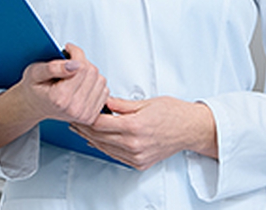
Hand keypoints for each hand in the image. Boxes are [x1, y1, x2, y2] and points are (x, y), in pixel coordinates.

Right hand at [0, 43, 108, 147]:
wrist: (34, 106)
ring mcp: (84, 115)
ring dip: (90, 73)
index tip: (68, 49)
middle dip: (83, 62)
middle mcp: (74, 109)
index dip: (76, 52)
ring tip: (74, 75)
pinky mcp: (91, 117)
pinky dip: (95, 84)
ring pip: (100, 80)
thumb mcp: (35, 72)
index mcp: (60, 98)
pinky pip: (104, 92)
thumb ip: (53, 67)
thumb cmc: (34, 89)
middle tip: (69, 63)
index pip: (81, 66)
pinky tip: (81, 85)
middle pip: (92, 72)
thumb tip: (75, 64)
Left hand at [69, 96, 216, 169]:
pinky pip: (115, 156)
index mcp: (134, 126)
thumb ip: (121, 104)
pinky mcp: (139, 163)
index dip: (86, 117)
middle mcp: (134, 144)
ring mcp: (137, 156)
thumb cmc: (173, 113)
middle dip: (84, 128)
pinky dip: (104, 148)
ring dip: (90, 139)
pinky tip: (97, 141)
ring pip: (105, 148)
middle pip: (99, 137)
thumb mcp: (146, 102)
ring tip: (81, 129)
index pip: (100, 124)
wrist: (191, 129)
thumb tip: (103, 101)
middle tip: (74, 119)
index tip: (79, 110)